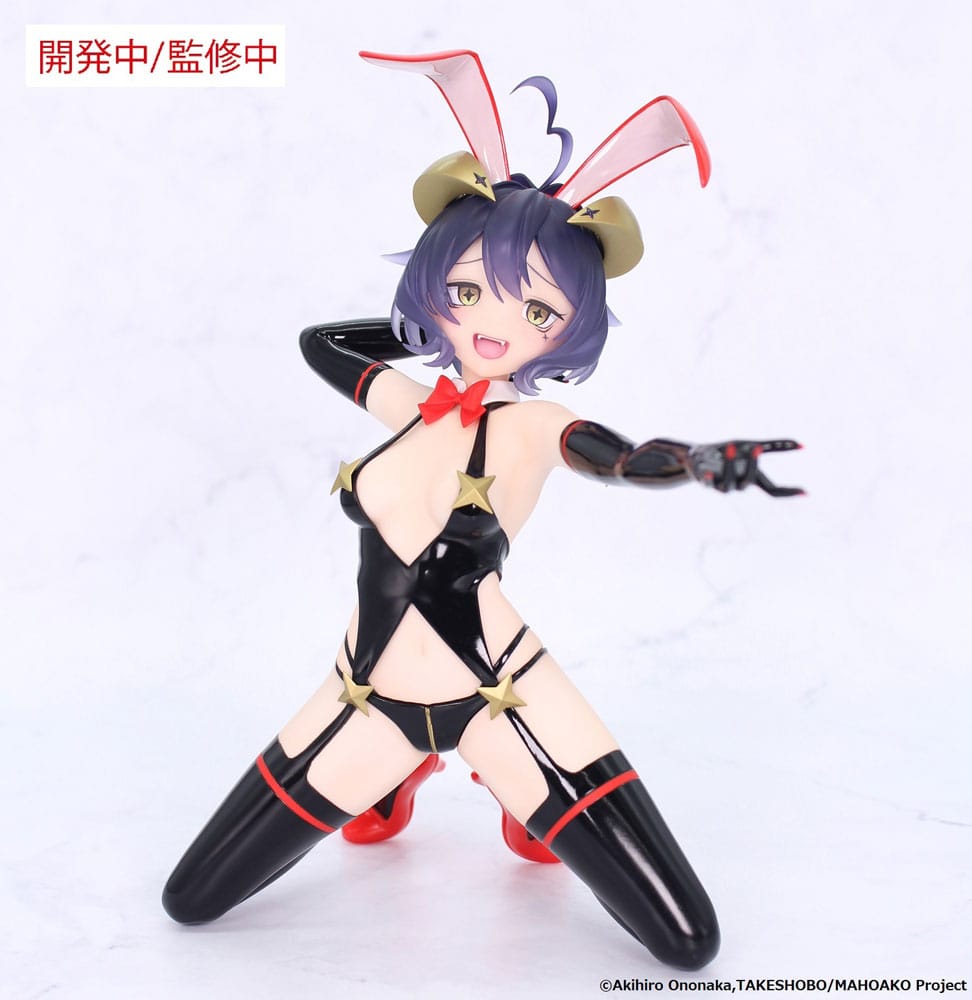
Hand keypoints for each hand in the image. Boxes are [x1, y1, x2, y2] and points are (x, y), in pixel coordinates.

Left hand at [688, 440, 803, 496]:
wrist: (696, 456)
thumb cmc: (727, 452)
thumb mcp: (750, 446)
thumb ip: (774, 446)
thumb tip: (802, 445)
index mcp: (752, 479)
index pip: (773, 490)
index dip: (788, 492)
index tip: (806, 492)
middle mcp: (738, 486)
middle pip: (749, 482)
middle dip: (752, 465)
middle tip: (755, 447)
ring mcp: (721, 486)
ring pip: (728, 484)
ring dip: (730, 466)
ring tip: (731, 447)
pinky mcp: (704, 481)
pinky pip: (707, 483)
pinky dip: (709, 479)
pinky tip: (709, 472)